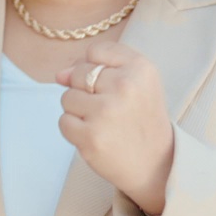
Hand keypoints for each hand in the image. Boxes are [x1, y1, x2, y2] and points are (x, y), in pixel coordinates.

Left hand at [56, 42, 174, 215]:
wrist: (156, 164)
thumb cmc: (141, 118)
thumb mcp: (137, 82)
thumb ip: (99, 66)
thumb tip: (60, 74)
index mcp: (140, 68)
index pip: (96, 51)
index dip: (97, 69)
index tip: (113, 86)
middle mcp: (125, 86)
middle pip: (78, 74)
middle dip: (87, 91)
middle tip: (111, 110)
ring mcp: (106, 111)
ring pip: (67, 98)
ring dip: (79, 112)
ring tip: (104, 123)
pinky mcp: (91, 136)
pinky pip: (64, 122)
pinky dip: (75, 131)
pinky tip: (96, 136)